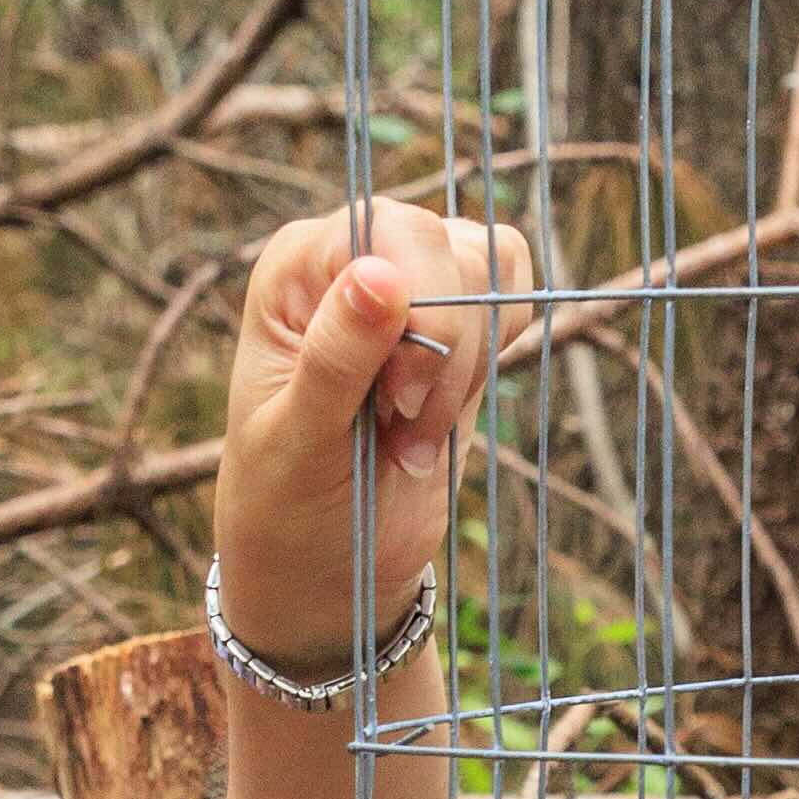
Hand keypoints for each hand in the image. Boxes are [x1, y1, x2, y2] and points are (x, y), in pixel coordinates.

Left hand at [210, 195, 534, 673]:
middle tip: (399, 422)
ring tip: (411, 429)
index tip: (396, 398)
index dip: (420, 308)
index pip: (390, 232)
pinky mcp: (454, 325)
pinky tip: (442, 412)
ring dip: (468, 365)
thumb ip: (334, 359)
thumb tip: (377, 273)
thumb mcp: (298, 442)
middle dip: (446, 349)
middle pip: (450, 248)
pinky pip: (510, 296)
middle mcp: (351, 259)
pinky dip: (495, 354)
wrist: (327, 566)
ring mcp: (408, 285)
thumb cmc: (287, 506)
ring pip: (490, 269)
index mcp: (296, 268)